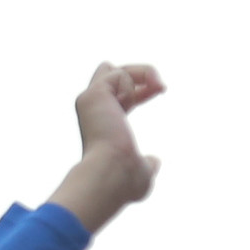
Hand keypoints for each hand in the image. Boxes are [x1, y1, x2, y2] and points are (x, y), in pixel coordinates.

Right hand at [45, 62, 163, 234]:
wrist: (110, 177)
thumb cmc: (123, 182)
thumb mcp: (142, 173)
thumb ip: (148, 164)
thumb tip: (154, 163)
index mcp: (103, 123)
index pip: (120, 94)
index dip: (141, 88)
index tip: (161, 91)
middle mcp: (92, 110)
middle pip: (109, 71)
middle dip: (136, 73)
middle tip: (160, 88)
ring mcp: (89, 101)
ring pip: (110, 67)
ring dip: (140, 74)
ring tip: (157, 90)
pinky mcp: (92, 95)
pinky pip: (118, 74)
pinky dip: (131, 85)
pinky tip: (129, 105)